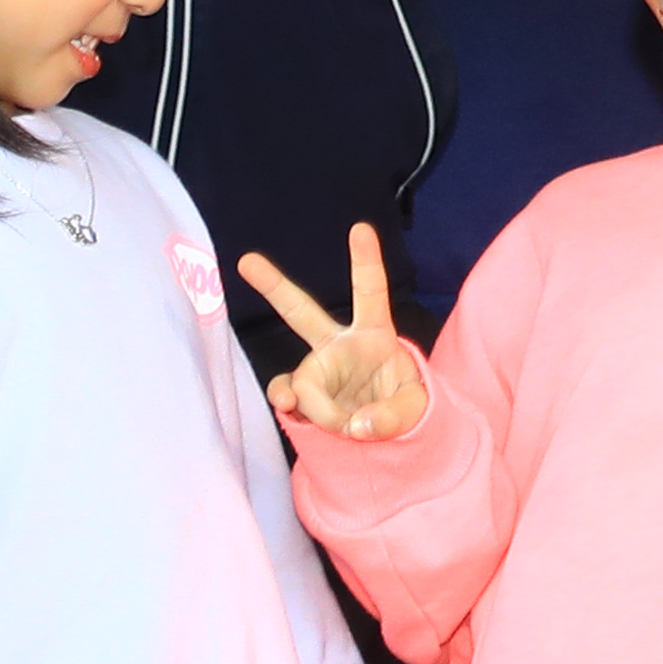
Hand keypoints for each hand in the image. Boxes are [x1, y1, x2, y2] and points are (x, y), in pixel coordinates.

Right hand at [241, 224, 432, 443]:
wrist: (387, 435)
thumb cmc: (405, 407)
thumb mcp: (416, 408)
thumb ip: (393, 415)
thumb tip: (355, 425)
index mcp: (375, 334)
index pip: (371, 293)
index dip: (366, 261)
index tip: (361, 228)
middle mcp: (338, 346)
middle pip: (302, 311)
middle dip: (274, 285)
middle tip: (246, 260)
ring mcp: (316, 370)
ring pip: (303, 381)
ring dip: (320, 406)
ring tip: (345, 425)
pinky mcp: (302, 396)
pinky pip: (287, 396)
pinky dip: (290, 406)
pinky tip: (291, 408)